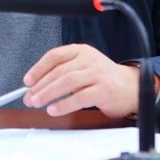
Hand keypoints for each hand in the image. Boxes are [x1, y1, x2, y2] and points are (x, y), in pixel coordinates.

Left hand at [22, 44, 138, 118]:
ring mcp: (98, 73)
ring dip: (49, 93)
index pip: (55, 56)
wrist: (131, 88)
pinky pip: (80, 97)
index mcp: (81, 51)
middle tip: (29, 97)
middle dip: (40, 85)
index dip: (38, 68)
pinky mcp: (104, 90)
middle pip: (59, 71)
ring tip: (37, 102)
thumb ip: (63, 73)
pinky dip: (64, 104)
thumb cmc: (103, 80)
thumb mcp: (83, 68)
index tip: (27, 81)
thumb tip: (35, 87)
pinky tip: (54, 109)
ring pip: (67, 82)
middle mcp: (89, 59)